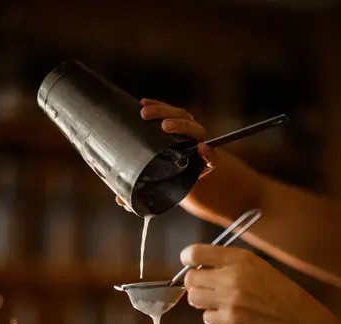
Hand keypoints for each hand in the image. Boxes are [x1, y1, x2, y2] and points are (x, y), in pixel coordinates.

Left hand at [116, 99, 261, 225]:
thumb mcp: (163, 190)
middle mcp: (193, 142)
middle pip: (181, 117)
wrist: (221, 202)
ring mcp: (204, 152)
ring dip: (182, 125)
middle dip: (163, 111)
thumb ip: (144, 191)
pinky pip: (213, 157)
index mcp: (180, 142)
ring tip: (165, 127)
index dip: (158, 108)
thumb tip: (119, 198)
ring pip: (195, 130)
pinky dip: (210, 154)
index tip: (141, 104)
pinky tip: (204, 150)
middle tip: (144, 114)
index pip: (170, 118)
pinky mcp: (214, 166)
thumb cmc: (189, 192)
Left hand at [180, 243, 329, 323]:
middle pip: (190, 279)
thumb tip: (199, 265)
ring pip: (194, 298)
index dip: (188, 258)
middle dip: (196, 283)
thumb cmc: (279, 291)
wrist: (298, 319)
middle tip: (208, 287)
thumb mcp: (257, 265)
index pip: (196, 253)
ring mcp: (230, 301)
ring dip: (202, 300)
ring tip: (219, 301)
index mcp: (239, 259)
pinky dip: (214, 317)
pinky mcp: (230, 321)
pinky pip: (206, 317)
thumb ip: (229, 262)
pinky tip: (231, 314)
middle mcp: (232, 277)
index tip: (189, 262)